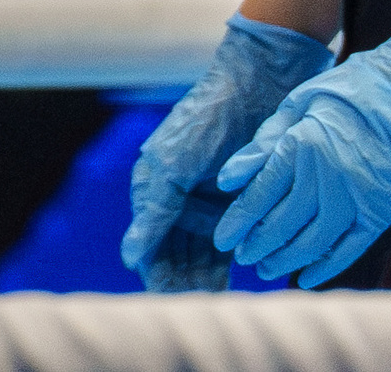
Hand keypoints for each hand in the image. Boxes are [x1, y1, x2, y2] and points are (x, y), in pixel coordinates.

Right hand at [122, 13, 332, 289]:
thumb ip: (157, 209)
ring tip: (222, 302)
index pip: (149, 248)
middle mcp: (177, 201)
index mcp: (152, 189)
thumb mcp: (176, 162)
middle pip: (176, 258)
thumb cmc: (209, 116)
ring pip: (204, 255)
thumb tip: (131, 258)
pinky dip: (237, 258)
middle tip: (201, 308)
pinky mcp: (239, 200)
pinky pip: (234, 239)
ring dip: (210, 278)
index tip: (172, 302)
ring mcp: (208, 201)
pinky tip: (247, 275)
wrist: (258, 82)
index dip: (159, 277)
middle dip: (185, 284)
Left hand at [212, 0, 390, 286]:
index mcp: (300, 146)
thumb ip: (262, 146)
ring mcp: (356, 197)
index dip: (237, 222)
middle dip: (257, 245)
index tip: (222, 240)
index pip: (258, 196)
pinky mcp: (382, 210)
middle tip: (242, 257)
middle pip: (281, 224)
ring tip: (266, 268)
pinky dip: (326, 266)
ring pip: (312, 242)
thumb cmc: (346, 93)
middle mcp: (326, 176)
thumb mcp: (296, 105)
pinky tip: (306, 277)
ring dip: (285, 260)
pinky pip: (349, 248)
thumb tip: (227, 181)